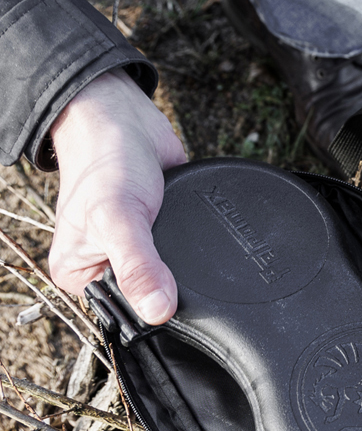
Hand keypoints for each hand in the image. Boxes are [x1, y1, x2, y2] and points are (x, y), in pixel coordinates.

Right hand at [50, 69, 186, 324]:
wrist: (124, 119)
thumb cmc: (105, 162)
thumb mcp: (116, 219)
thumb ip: (138, 266)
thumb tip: (158, 311)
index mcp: (82, 275)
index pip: (123, 312)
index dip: (151, 310)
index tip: (177, 303)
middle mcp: (110, 266)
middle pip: (152, 296)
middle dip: (174, 288)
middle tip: (194, 277)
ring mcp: (141, 251)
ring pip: (175, 277)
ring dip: (192, 269)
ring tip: (199, 254)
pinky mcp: (167, 233)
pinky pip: (190, 254)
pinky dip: (202, 250)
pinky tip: (210, 244)